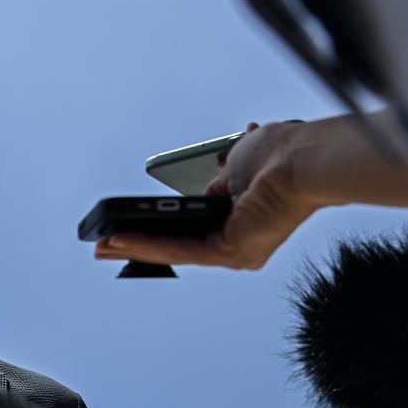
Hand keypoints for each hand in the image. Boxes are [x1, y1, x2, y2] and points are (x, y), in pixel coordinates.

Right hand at [94, 121, 320, 270]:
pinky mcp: (230, 252)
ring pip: (175, 250)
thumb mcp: (238, 164)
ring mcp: (237, 251)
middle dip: (139, 244)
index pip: (194, 227)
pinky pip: (180, 249)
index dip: (159, 227)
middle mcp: (241, 241)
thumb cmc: (281, 155)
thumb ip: (218, 180)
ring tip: (103, 246)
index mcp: (242, 219)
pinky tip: (121, 240)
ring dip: (135, 248)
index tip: (131, 225)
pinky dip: (147, 245)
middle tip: (106, 244)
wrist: (304, 160)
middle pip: (179, 244)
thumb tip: (210, 186)